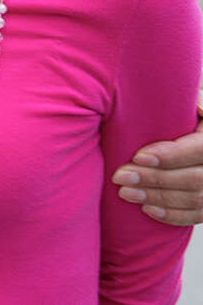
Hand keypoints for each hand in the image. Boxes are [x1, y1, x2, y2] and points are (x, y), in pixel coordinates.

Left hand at [112, 90, 202, 225]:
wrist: (194, 129)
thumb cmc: (185, 110)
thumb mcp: (190, 100)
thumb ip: (188, 100)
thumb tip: (190, 104)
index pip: (199, 150)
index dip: (170, 156)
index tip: (137, 156)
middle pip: (195, 179)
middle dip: (155, 180)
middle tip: (120, 177)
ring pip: (196, 199)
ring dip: (158, 198)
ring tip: (125, 193)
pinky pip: (198, 215)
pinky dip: (173, 215)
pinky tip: (146, 209)